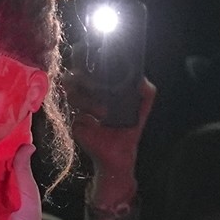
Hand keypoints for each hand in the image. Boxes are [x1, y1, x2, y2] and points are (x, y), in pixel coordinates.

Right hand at [63, 75, 154, 213]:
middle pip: (72, 79)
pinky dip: (87, 119)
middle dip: (79, 79)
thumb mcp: (142, 109)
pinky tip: (97, 124)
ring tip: (104, 113)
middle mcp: (88, 97)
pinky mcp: (77, 126)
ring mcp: (80, 111)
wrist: (121, 153)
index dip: (82, 65)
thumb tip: (142, 80)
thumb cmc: (128, 129)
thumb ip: (147, 93)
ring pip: (72, 95)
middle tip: (93, 84)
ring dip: (87, 102)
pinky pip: (77, 117)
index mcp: (101, 90)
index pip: (85, 71)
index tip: (90, 66)